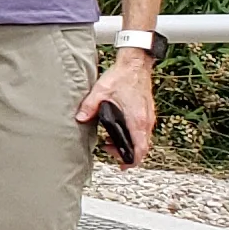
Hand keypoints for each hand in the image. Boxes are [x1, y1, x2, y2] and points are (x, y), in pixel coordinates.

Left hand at [75, 44, 156, 163]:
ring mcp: (148, 117)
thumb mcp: (101, 91)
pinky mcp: (146, 112)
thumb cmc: (122, 77)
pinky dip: (132, 135)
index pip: (140, 148)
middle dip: (126, 153)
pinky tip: (117, 130)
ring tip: (109, 141)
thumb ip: (89, 107)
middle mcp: (146, 121)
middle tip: (108, 151)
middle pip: (142, 147)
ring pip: (142, 139)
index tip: (122, 165)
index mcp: (137, 119)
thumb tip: (80, 118)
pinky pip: (142, 130)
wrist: (136, 64)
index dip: (132, 160)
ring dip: (128, 144)